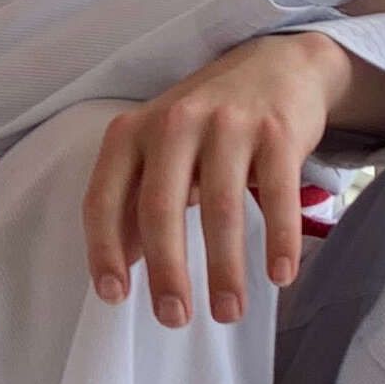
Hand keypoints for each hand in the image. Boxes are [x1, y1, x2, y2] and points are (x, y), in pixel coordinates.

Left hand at [86, 34, 342, 327]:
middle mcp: (173, 123)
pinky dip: (280, 241)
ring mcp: (227, 124)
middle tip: (174, 318)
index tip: (114, 296)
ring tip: (228, 312)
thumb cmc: (206, 123)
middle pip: (160, 208)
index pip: (104, 197)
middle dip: (166, 271)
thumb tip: (120, 266)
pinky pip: (277, 196)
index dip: (104, 250)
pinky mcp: (276, 131)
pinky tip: (280, 277)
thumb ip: (137, 200)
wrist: (277, 65)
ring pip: (220, 209)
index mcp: (132, 131)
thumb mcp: (159, 150)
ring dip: (225, 270)